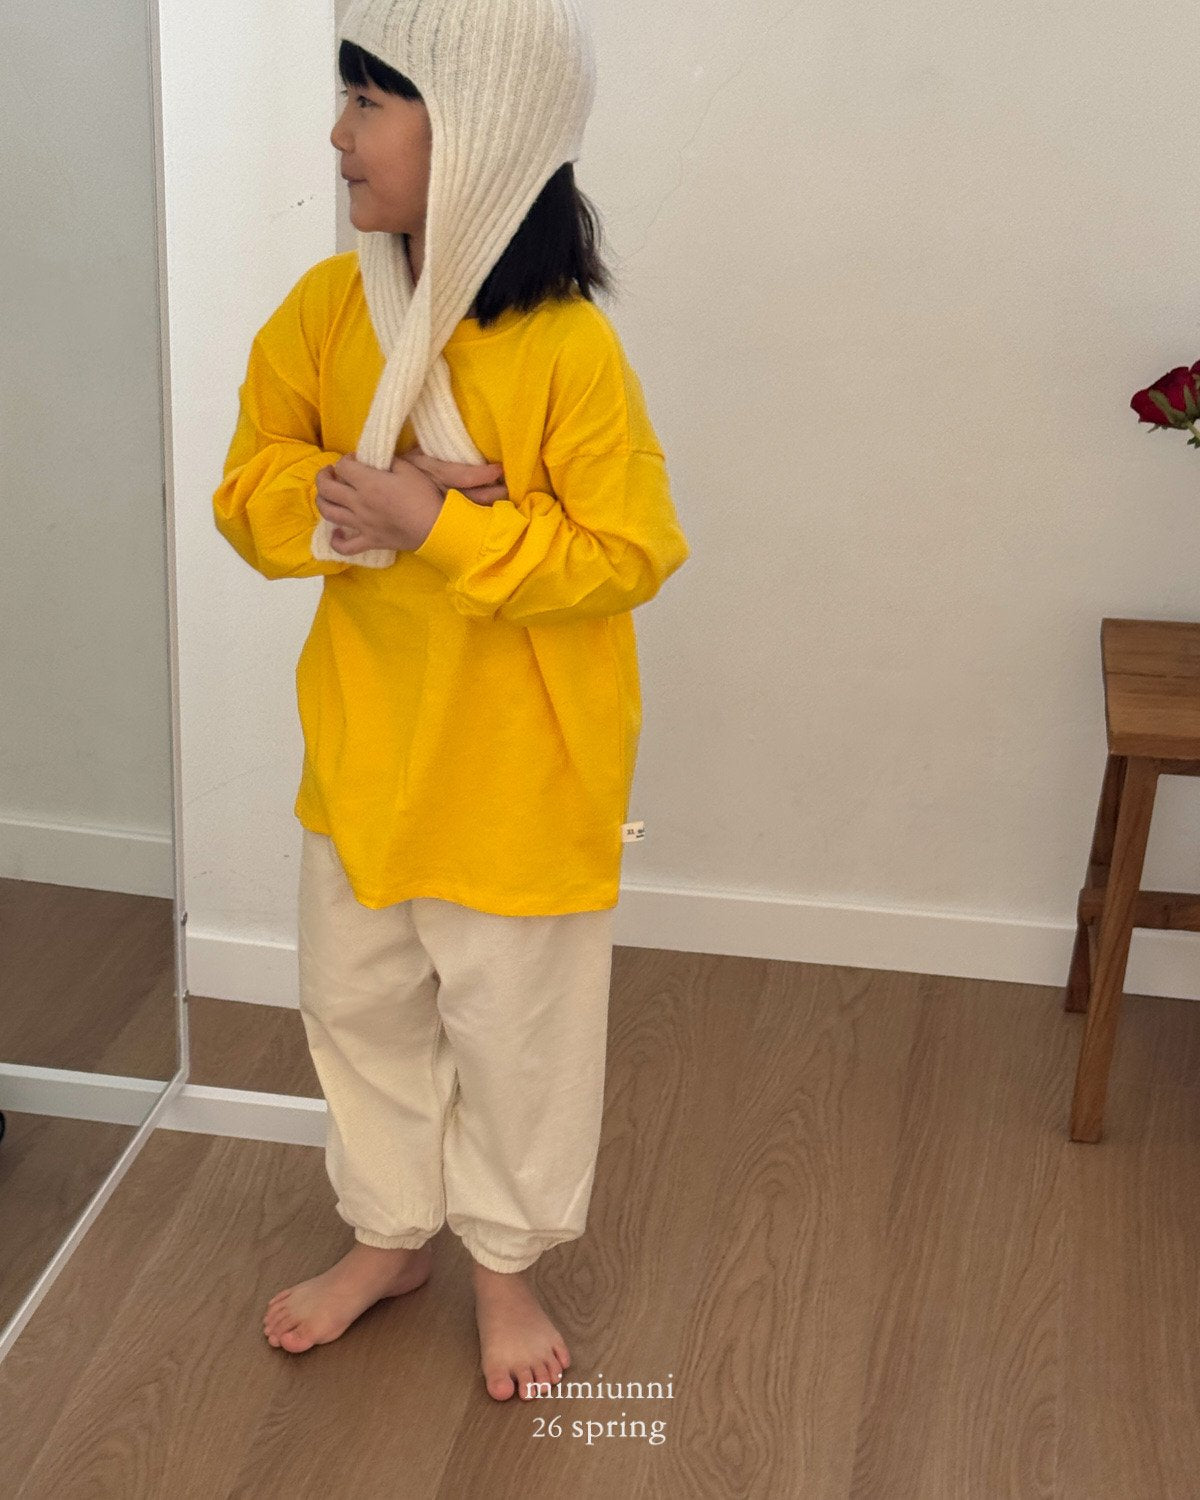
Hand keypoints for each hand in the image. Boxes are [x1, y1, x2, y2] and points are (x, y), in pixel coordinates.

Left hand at [317, 450, 507, 553]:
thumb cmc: (424, 496)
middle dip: (324, 475)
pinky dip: (336, 540)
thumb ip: (388, 462)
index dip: (347, 459)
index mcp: (368, 483)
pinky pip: (344, 546)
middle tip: (332, 472)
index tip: (357, 460)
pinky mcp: (369, 541)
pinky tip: (337, 532)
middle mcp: (358, 503)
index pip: (343, 466)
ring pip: (328, 512)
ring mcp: (361, 524)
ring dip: (322, 500)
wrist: (435, 527)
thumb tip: (376, 461)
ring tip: (328, 494)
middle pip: (326, 487)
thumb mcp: (409, 469)